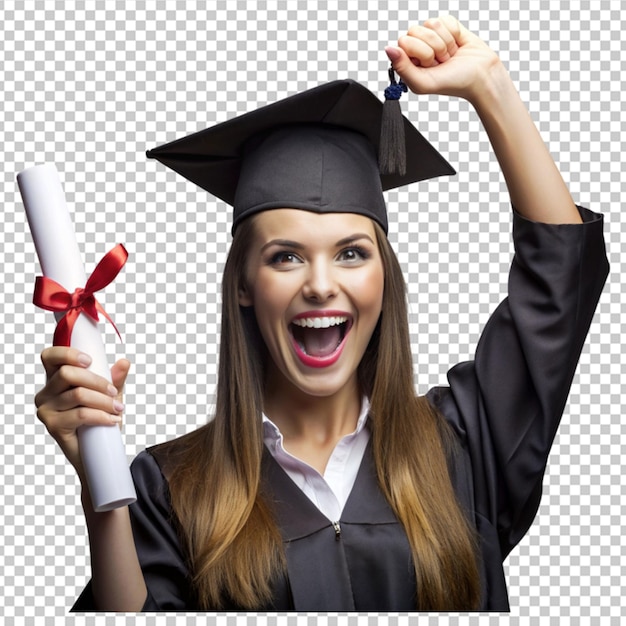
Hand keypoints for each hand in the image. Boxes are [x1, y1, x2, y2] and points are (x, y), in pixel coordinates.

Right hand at [35, 347, 129, 480]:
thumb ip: (115, 378)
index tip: (90, 361)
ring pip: (78, 394)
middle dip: (97, 382)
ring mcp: (46, 410)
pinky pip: (81, 414)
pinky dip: (101, 416)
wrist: (98, 453)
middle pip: (67, 374)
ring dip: (104, 401)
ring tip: (117, 409)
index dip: (67, 354)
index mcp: (56, 380)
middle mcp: (46, 393)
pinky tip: (112, 420)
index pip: (50, 357)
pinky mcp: (53, 426)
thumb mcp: (110, 395)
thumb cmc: (99, 420)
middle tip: (114, 392)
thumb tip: (124, 362)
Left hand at [386, 15, 503, 104]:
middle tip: (441, 61)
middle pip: (415, 30)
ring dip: (444, 42)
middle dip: (433, 47)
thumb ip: (402, 68)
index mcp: (409, 61)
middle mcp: (418, 47)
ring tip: (449, 55)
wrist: (481, 75)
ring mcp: (433, 35)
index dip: (419, 53)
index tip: (430, 65)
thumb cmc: (454, 83)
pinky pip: (445, 19)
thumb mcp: (423, 82)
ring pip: (431, 23)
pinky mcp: (448, 26)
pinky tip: (456, 45)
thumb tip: (389, 49)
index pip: (403, 42)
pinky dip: (454, 33)